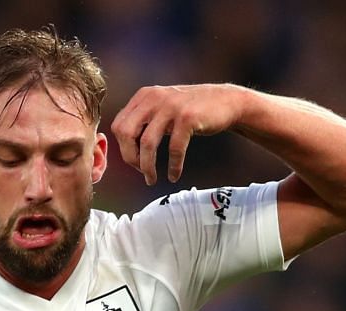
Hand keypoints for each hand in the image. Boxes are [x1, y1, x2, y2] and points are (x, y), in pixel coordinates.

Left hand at [110, 83, 249, 184]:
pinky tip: (174, 175)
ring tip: (151, 180)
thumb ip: (142, 121)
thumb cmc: (190, 112)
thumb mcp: (162, 109)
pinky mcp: (187, 117)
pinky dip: (173, 166)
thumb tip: (122, 147)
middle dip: (130, 158)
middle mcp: (154, 98)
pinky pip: (173, 149)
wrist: (226, 102)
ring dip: (147, 167)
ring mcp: (171, 106)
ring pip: (147, 144)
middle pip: (126, 134)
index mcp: (144, 96)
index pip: (119, 126)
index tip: (134, 161)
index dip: (123, 148)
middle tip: (141, 172)